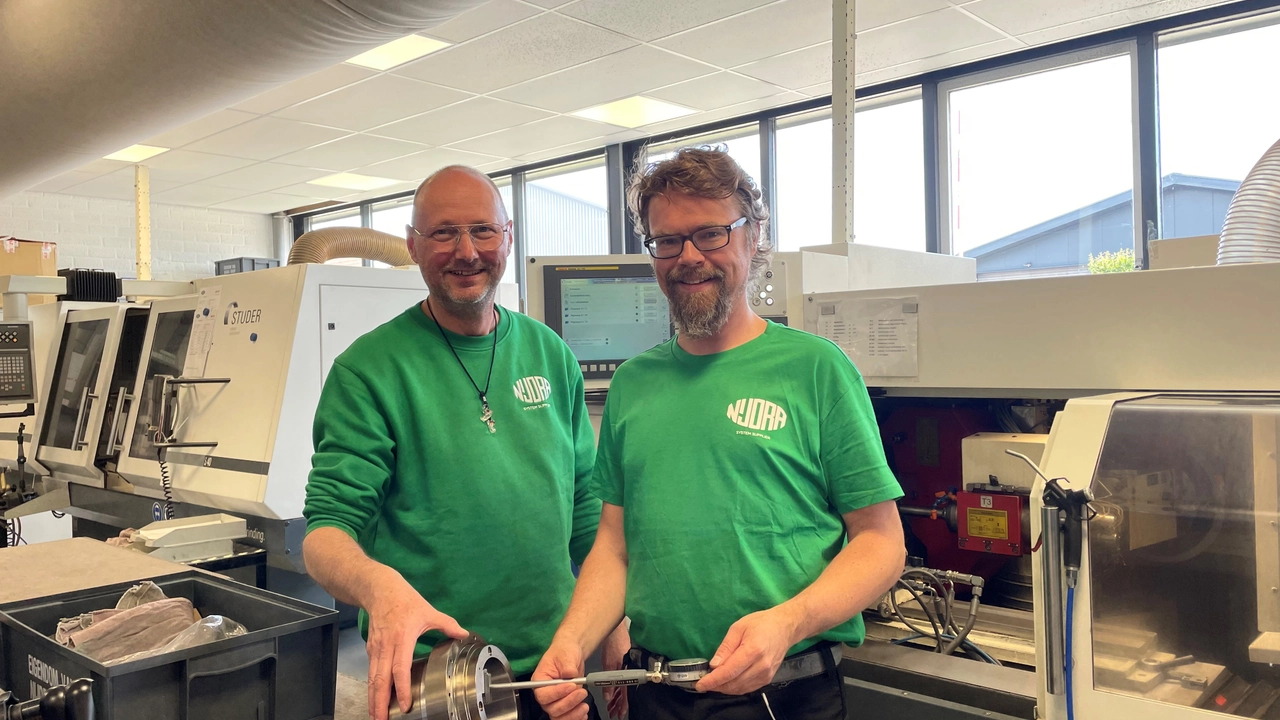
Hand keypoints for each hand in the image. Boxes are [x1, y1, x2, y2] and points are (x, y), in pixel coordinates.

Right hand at [365, 571, 467, 719]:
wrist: (380, 589)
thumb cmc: (404, 600)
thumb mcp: (429, 611)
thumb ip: (448, 625)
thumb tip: (465, 634)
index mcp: (402, 638)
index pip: (400, 668)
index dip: (402, 688)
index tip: (405, 704)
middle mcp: (386, 646)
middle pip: (381, 679)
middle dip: (380, 702)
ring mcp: (376, 648)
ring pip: (372, 678)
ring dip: (373, 699)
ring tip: (375, 716)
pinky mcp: (370, 649)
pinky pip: (370, 672)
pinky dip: (372, 688)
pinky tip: (375, 699)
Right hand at [532, 640, 588, 719]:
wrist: (572, 655)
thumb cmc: (564, 652)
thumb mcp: (565, 655)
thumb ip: (567, 666)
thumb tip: (570, 675)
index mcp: (540, 681)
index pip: (543, 695)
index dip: (557, 693)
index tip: (571, 685)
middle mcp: (546, 695)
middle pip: (552, 709)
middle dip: (568, 703)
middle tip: (582, 692)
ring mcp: (555, 701)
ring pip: (559, 717)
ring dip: (573, 714)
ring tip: (585, 705)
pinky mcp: (565, 705)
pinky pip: (567, 717)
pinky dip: (576, 717)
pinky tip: (584, 712)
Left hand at [600, 621, 630, 718]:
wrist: (616, 629)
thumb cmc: (615, 643)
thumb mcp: (609, 663)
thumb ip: (609, 681)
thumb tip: (607, 696)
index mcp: (626, 673)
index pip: (625, 693)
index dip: (622, 704)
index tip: (620, 713)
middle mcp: (627, 673)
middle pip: (624, 692)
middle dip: (619, 704)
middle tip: (615, 713)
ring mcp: (624, 669)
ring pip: (621, 688)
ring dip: (616, 698)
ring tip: (612, 707)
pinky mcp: (621, 665)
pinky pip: (619, 681)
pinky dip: (615, 689)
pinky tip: (611, 695)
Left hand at [695, 607, 800, 694]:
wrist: (785, 627)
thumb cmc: (761, 623)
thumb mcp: (738, 628)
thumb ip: (726, 648)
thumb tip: (714, 666)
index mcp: (753, 651)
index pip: (729, 672)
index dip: (713, 681)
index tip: (700, 685)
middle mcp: (761, 666)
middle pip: (734, 683)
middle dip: (716, 685)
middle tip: (703, 682)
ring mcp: (766, 675)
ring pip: (740, 688)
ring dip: (724, 688)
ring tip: (713, 682)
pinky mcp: (768, 679)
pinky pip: (748, 688)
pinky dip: (735, 688)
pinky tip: (727, 682)